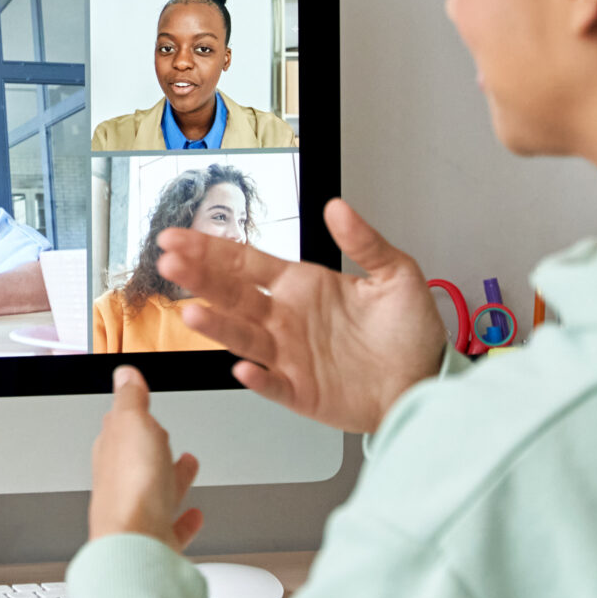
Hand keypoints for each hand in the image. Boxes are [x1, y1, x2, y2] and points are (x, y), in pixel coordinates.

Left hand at [89, 367, 204, 547]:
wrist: (136, 546)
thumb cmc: (132, 489)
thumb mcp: (132, 423)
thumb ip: (131, 398)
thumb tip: (124, 374)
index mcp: (112, 452)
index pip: (119, 426)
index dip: (131, 414)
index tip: (139, 404)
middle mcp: (121, 483)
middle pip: (139, 459)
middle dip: (152, 445)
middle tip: (163, 435)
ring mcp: (139, 513)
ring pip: (158, 490)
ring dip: (173, 476)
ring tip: (190, 465)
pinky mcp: (156, 540)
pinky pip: (172, 526)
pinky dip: (184, 519)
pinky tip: (194, 514)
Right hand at [157, 198, 445, 434]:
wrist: (427, 379)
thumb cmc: (409, 332)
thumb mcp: (396, 274)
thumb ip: (364, 241)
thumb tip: (338, 207)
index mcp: (301, 286)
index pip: (245, 262)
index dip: (210, 249)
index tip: (178, 237)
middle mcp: (287, 319)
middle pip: (232, 294)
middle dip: (199, 277)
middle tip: (170, 261)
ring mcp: (290, 356)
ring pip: (243, 337)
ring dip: (217, 325)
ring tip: (193, 311)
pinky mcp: (301, 391)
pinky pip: (273, 384)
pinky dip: (258, 378)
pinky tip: (243, 368)